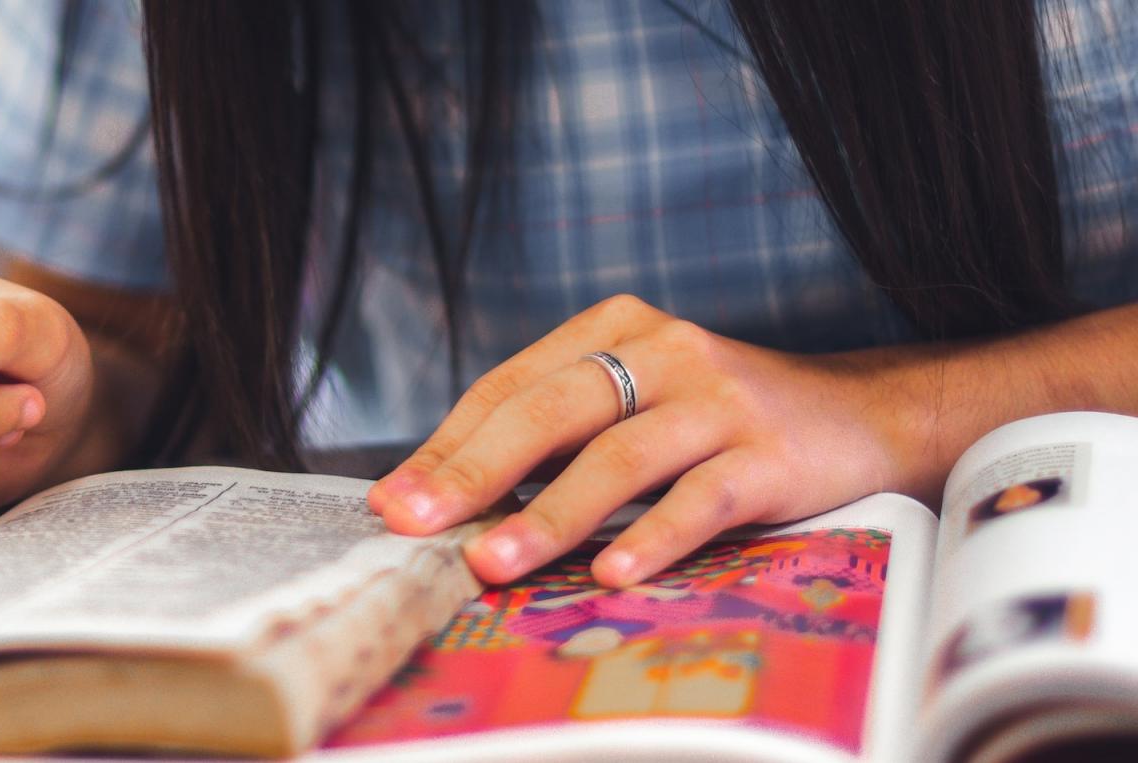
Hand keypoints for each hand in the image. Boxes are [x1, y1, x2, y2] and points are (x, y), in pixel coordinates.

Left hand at [367, 294, 919, 587]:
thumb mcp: (633, 407)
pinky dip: (653, 535)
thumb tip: (440, 501)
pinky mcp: (770, 453)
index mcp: (613, 330)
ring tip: (494, 561)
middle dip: (474, 473)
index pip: (509, 387)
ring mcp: (720, 399)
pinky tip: (612, 571)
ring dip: (549, 514)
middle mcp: (664, 350)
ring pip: (618, 456)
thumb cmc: (718, 424)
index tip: (393, 501)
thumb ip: (552, 441)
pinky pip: (701, 497)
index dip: (447, 446)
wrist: (861, 421)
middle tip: (418, 524)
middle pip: (550, 410)